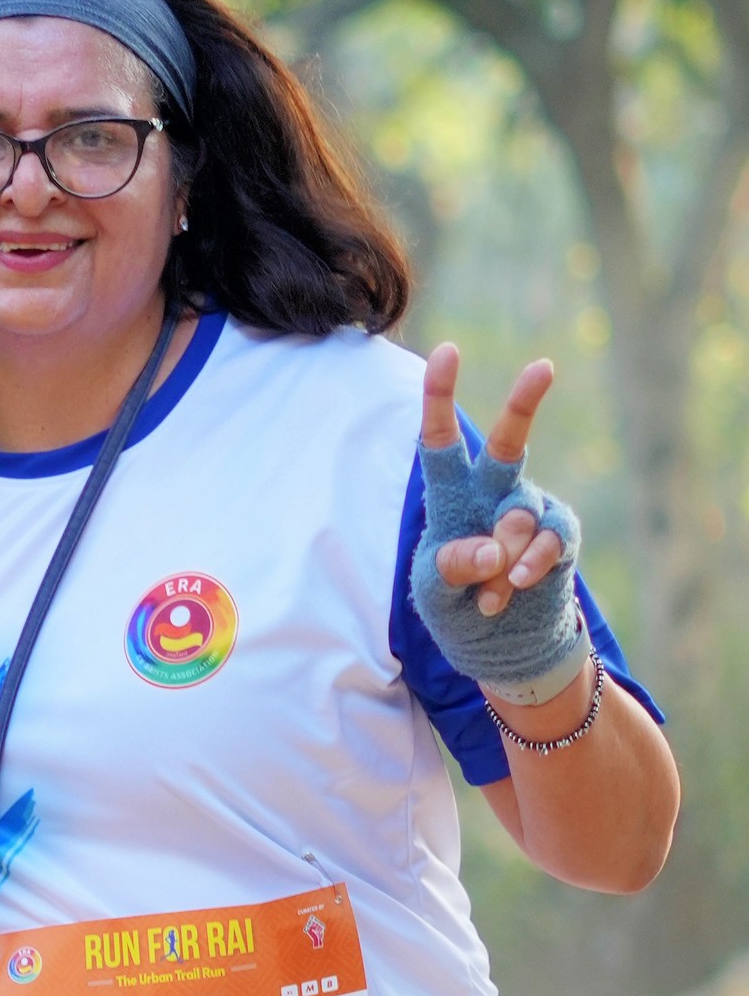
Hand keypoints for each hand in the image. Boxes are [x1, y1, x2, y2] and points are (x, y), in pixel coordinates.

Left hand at [420, 345, 563, 617]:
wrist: (502, 645)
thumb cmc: (456, 606)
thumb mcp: (436, 591)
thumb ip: (454, 566)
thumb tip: (494, 548)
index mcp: (452, 496)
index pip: (441, 442)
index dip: (441, 396)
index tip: (447, 351)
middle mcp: (494, 493)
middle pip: (509, 444)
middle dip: (525, 404)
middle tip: (543, 368)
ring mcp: (530, 512)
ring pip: (519, 517)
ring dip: (502, 560)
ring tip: (488, 597)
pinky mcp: (560, 537)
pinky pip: (550, 540)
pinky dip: (530, 565)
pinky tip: (515, 585)